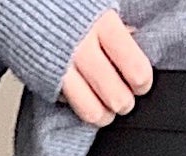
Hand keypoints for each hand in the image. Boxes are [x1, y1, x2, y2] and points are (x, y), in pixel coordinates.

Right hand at [60, 10, 152, 124]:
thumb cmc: (60, 0)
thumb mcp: (95, 3)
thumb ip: (114, 25)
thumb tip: (133, 41)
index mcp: (101, 22)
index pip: (135, 68)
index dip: (142, 81)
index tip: (140, 81)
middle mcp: (81, 46)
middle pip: (116, 96)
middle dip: (124, 101)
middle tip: (123, 95)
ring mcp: (60, 66)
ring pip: (92, 110)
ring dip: (104, 114)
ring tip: (105, 105)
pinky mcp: (43, 79)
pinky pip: (69, 106)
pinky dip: (80, 106)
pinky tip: (82, 95)